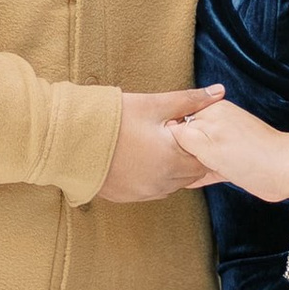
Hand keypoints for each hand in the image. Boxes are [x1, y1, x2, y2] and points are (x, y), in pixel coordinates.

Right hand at [94, 87, 227, 203]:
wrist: (69, 138)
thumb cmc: (112, 117)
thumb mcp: (153, 105)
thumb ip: (189, 101)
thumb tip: (219, 92)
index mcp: (171, 160)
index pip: (203, 161)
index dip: (199, 143)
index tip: (186, 129)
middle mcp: (160, 183)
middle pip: (188, 175)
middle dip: (186, 156)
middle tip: (171, 135)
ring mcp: (142, 194)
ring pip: (170, 184)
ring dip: (170, 168)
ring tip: (154, 145)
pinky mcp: (125, 197)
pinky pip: (150, 191)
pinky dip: (152, 178)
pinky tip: (140, 159)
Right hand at [165, 98, 288, 203]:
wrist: (284, 170)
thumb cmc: (249, 155)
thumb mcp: (207, 144)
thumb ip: (183, 136)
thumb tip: (166, 132)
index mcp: (210, 112)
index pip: (177, 121)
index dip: (165, 138)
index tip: (154, 152)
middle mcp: (217, 124)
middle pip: (187, 137)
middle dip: (176, 152)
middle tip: (160, 168)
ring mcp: (226, 143)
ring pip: (198, 153)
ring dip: (188, 164)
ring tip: (169, 176)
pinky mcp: (233, 161)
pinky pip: (210, 166)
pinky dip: (201, 173)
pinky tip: (188, 182)